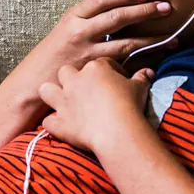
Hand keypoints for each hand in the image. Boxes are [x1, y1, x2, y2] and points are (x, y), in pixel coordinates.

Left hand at [38, 57, 154, 154]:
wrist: (118, 131)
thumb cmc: (130, 105)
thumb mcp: (139, 88)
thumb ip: (141, 77)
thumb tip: (148, 71)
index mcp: (94, 68)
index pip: (99, 63)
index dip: (108, 72)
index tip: (116, 82)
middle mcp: (74, 80)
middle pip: (65, 71)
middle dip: (71, 78)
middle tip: (84, 90)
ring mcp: (63, 101)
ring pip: (46, 89)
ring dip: (52, 95)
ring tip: (62, 102)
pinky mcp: (59, 122)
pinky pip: (48, 121)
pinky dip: (54, 124)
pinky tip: (62, 127)